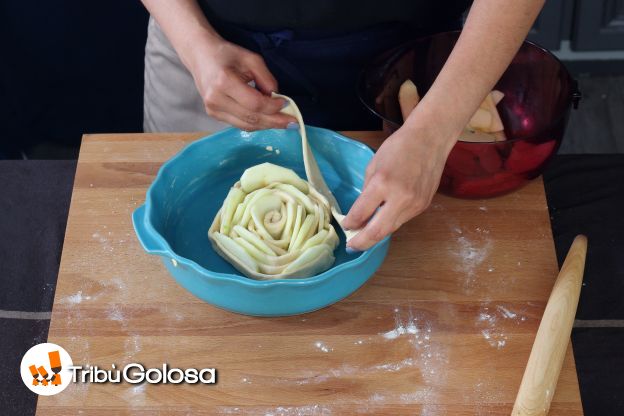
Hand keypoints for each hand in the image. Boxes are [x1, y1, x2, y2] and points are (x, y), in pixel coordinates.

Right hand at [185, 36, 295, 129]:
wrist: (200, 56)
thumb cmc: (227, 54)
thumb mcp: (251, 59)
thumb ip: (266, 78)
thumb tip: (278, 98)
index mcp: (224, 82)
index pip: (255, 103)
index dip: (273, 107)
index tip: (286, 103)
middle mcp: (216, 99)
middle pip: (251, 118)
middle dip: (274, 121)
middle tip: (293, 123)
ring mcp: (213, 110)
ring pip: (246, 125)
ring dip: (267, 125)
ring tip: (283, 123)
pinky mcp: (214, 115)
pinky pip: (240, 124)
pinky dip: (256, 123)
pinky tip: (267, 120)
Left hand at [342, 124, 454, 249]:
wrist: (430, 140)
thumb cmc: (398, 148)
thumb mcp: (373, 166)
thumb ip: (366, 192)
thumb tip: (359, 214)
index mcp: (383, 183)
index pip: (361, 213)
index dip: (350, 223)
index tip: (345, 226)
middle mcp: (400, 197)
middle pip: (378, 231)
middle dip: (362, 242)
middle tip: (351, 246)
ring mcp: (414, 204)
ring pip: (391, 228)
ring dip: (376, 234)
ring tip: (363, 236)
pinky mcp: (423, 206)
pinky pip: (402, 220)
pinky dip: (389, 222)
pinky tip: (382, 220)